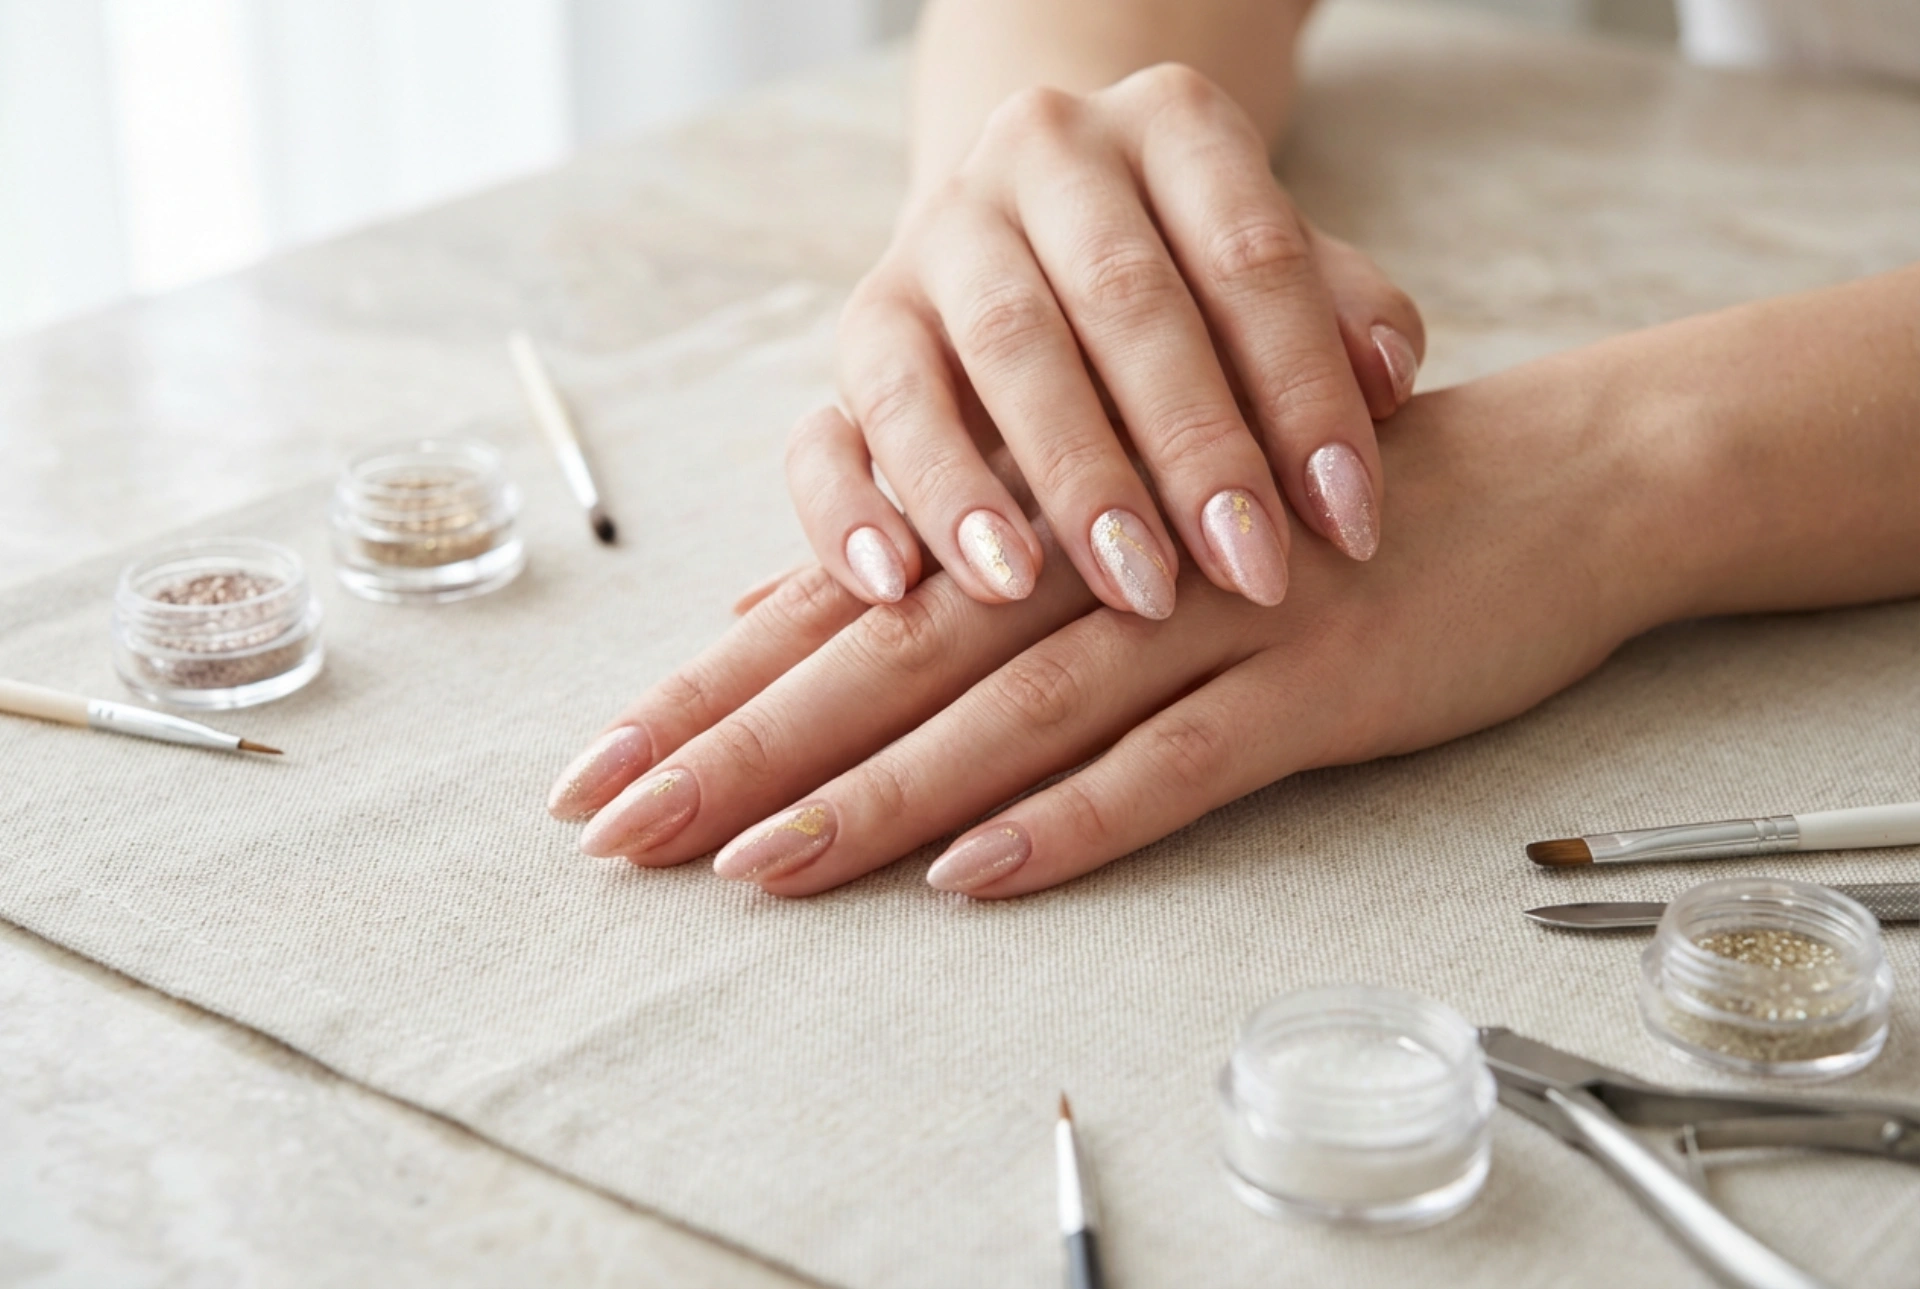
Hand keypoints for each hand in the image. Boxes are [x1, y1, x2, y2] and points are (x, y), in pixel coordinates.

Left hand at [550, 348, 1683, 896]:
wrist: (1540, 479)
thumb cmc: (1303, 504)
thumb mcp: (1129, 518)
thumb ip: (971, 571)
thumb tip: (791, 622)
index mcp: (1045, 517)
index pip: (844, 606)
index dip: (713, 687)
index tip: (596, 767)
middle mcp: (1101, 555)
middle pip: (891, 658)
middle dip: (742, 747)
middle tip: (614, 830)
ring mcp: (1208, 613)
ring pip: (1009, 711)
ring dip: (876, 793)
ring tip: (751, 868)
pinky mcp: (1312, 677)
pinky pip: (1175, 759)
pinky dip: (1073, 817)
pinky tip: (973, 874)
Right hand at [791, 63, 1423, 618]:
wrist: (1040, 231)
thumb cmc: (1195, 285)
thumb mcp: (1276, 277)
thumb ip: (1343, 317)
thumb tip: (1390, 384)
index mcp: (1168, 121)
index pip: (1250, 253)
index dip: (1304, 393)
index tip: (1347, 527)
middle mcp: (1040, 154)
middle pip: (1119, 301)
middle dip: (1187, 451)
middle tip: (1240, 576)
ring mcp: (933, 238)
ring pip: (986, 353)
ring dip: (1048, 484)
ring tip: (1095, 591)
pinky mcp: (857, 329)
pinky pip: (834, 418)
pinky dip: (855, 505)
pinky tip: (900, 586)